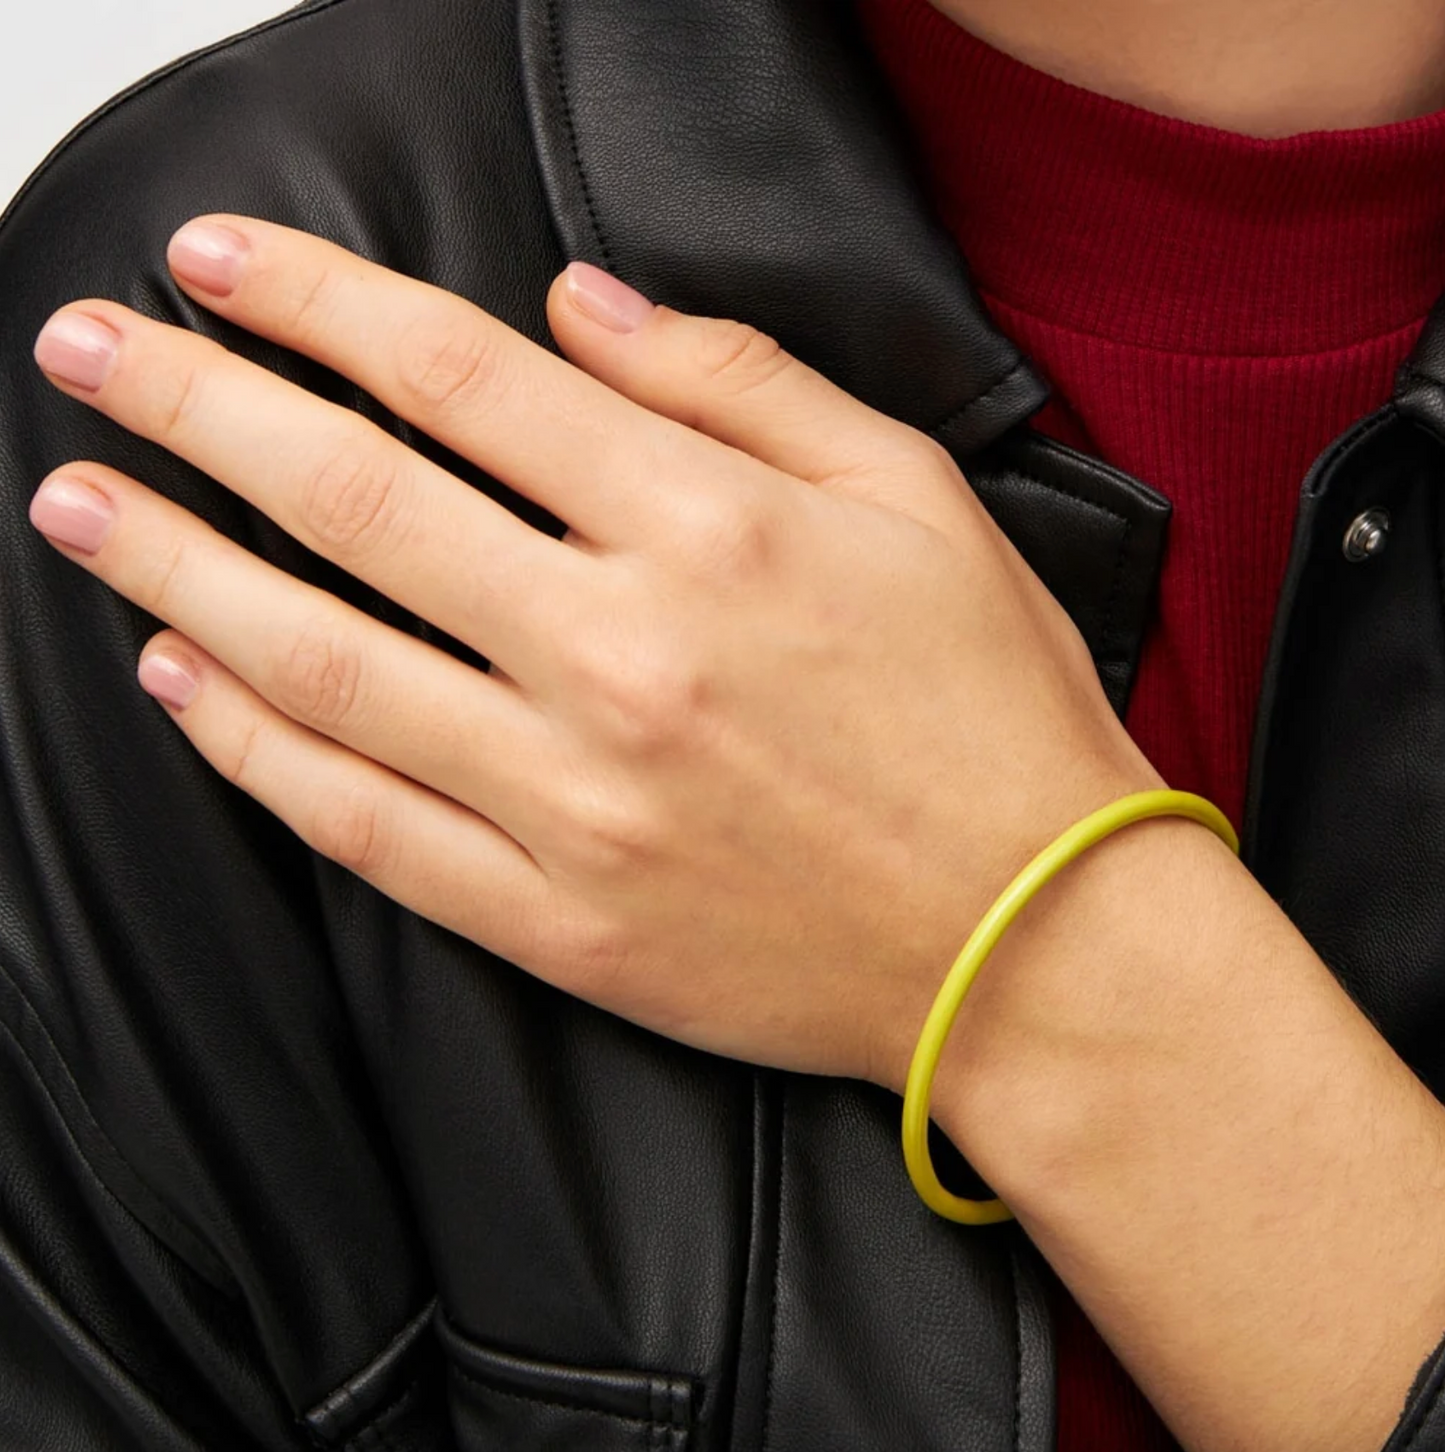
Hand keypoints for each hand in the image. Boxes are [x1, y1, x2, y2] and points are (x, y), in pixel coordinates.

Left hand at [29, 216, 1157, 1090]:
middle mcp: (623, 657)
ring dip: (176, 567)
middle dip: (196, 406)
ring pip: (323, 663)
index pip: (460, 378)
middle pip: (354, 499)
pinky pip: (367, 825)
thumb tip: (579, 307)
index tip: (225, 264)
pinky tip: (184, 680)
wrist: (1034, 945)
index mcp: (712, 533)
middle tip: (88, 354)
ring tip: (80, 503)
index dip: (320, 303)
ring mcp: (577, 800)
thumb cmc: (993, 720)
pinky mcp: (561, 918)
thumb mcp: (914, 501)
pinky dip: (255, 749)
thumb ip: (738, 384)